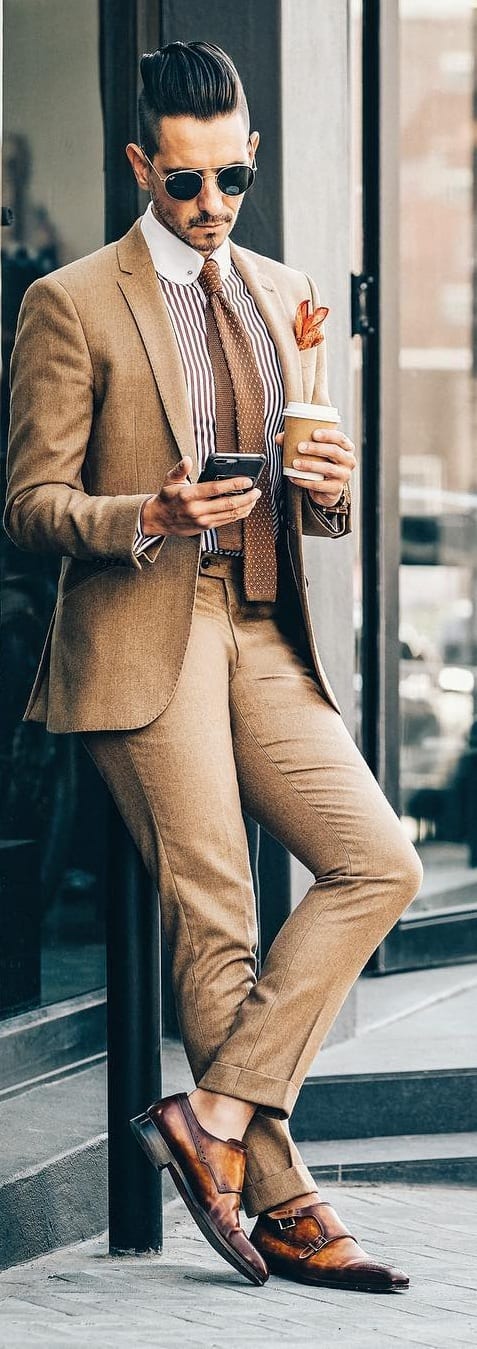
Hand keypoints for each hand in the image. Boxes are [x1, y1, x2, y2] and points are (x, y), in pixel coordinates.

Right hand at [140, 456, 261, 536]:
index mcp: (188, 495)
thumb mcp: (170, 480)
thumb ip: (180, 469)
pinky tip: (246, 507)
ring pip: (231, 514)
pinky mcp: (206, 527)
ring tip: (254, 497)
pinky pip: (227, 521)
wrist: (159, 520)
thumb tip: (187, 460)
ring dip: (246, 506)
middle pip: (228, 504)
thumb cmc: (167, 498)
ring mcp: (203, 520)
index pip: (215, 488)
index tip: (247, 480)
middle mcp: (196, 509)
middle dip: (246, 497)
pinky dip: (239, 514)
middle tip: (257, 490)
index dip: (234, 484)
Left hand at [275, 429, 355, 507]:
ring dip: (310, 465)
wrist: (326, 488)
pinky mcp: (336, 489)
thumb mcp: (314, 451)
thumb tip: (279, 437)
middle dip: (316, 448)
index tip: (313, 433)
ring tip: (295, 463)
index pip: (340, 438)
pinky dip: (305, 481)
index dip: (328, 435)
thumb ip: (297, 441)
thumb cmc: (320, 462)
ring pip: (328, 469)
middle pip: (334, 452)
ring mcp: (344, 475)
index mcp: (346, 447)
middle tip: (300, 447)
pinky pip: (320, 485)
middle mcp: (349, 460)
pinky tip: (294, 477)